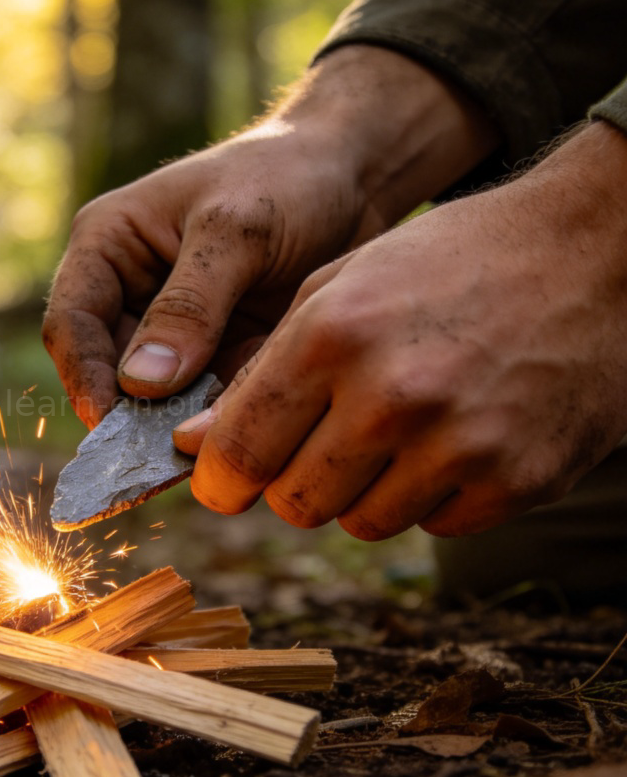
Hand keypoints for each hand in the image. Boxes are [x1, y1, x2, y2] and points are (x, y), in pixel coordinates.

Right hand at [43, 46, 496, 426]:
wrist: (357, 176)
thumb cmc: (286, 177)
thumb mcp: (236, 229)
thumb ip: (190, 305)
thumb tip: (141, 385)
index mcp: (110, 247)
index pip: (72, 323)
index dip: (85, 378)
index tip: (113, 425)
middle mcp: (133, 294)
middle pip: (109, 373)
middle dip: (130, 419)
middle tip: (154, 464)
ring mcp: (177, 332)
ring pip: (157, 400)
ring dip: (173, 432)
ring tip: (198, 466)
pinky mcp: (219, 358)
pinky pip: (205, 406)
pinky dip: (215, 429)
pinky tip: (234, 450)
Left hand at [174, 122, 626, 538]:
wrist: (594, 251)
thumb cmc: (448, 263)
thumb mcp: (338, 289)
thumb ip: (259, 373)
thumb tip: (191, 448)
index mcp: (332, 335)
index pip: (237, 451)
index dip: (218, 478)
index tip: (223, 479)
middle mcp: (390, 397)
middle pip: (294, 502)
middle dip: (291, 481)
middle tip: (319, 442)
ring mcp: (459, 445)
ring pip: (360, 523)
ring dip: (360, 490)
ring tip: (393, 430)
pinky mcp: (517, 481)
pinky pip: (434, 525)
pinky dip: (429, 495)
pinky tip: (451, 438)